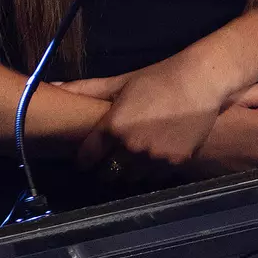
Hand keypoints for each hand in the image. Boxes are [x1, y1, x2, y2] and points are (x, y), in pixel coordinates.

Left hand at [62, 61, 239, 182]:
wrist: (201, 82)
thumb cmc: (157, 78)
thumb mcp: (120, 82)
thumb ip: (87, 89)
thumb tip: (55, 86)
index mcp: (114, 127)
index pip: (87, 157)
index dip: (83, 160)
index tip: (84, 160)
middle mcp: (131, 147)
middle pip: (108, 173)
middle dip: (104, 169)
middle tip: (106, 162)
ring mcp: (154, 158)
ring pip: (131, 179)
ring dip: (127, 173)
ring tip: (129, 161)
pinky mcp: (175, 163)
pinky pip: (155, 178)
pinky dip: (150, 172)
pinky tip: (151, 159)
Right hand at [186, 99, 257, 177]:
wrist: (178, 139)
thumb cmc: (207, 111)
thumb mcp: (237, 94)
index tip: (238, 105)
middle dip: (256, 122)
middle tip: (229, 117)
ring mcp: (252, 165)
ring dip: (248, 138)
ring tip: (224, 131)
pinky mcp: (239, 174)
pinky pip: (246, 157)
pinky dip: (239, 151)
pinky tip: (221, 145)